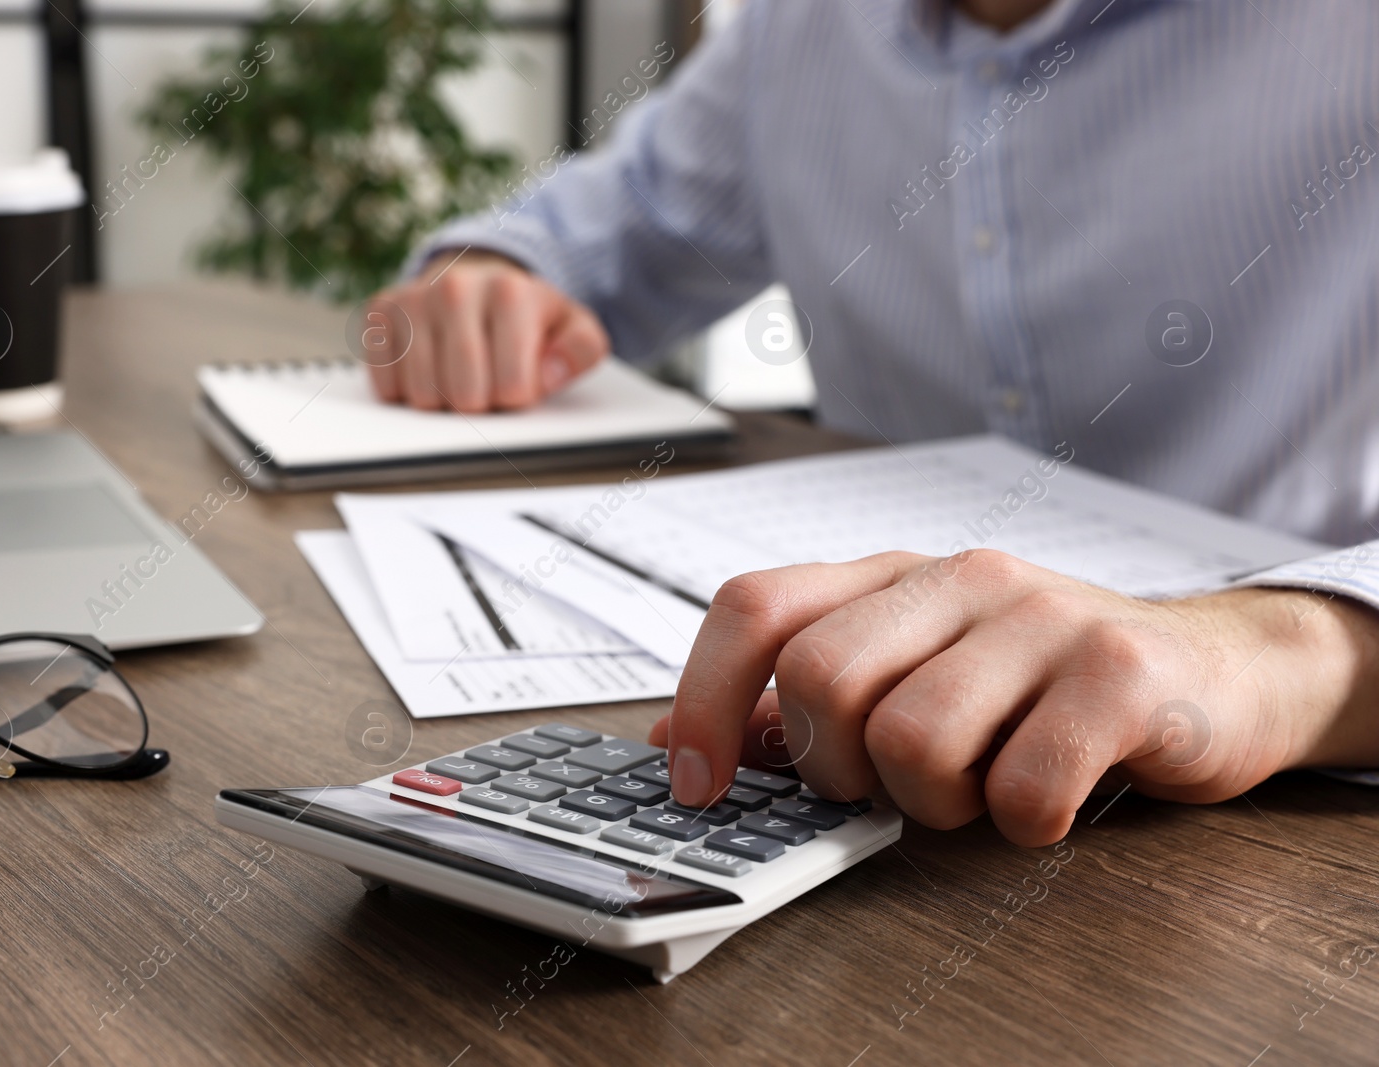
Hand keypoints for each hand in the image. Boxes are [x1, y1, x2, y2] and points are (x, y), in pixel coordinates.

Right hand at [361, 250, 608, 411]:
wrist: (477, 278)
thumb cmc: (527, 317)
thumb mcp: (572, 327)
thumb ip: (580, 350)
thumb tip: (549, 374)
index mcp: (510, 293)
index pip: (512, 388)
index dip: (518, 398)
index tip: (521, 380)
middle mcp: (456, 288)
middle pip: (464, 397)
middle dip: (480, 404)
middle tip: (489, 381)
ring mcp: (413, 299)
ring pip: (423, 397)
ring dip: (444, 401)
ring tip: (460, 373)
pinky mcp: (380, 312)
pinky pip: (387, 386)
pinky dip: (408, 390)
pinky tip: (429, 366)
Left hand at [651, 549, 1378, 845]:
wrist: (1220, 672)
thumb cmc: (1043, 687)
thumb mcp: (916, 677)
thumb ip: (800, 705)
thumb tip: (676, 737)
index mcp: (890, 575)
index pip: (756, 607)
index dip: (705, 697)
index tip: (695, 783)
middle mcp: (957, 576)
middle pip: (821, 681)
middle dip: (841, 771)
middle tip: (894, 790)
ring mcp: (1040, 614)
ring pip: (912, 740)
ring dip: (937, 806)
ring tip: (983, 792)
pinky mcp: (1118, 669)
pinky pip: (1021, 784)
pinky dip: (1022, 825)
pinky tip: (1046, 805)